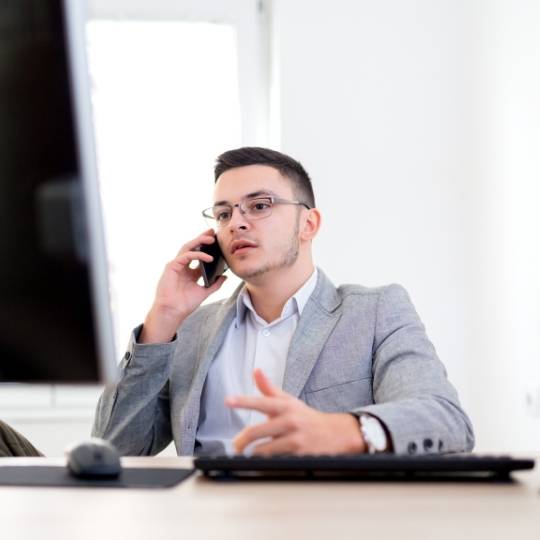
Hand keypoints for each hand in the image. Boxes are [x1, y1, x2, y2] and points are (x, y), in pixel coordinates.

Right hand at [139, 229, 226, 342]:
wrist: (173, 312)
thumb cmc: (185, 304)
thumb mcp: (204, 292)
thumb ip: (215, 284)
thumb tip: (225, 276)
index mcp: (189, 271)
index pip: (199, 255)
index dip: (207, 247)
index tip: (217, 241)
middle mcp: (182, 266)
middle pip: (193, 247)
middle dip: (202, 238)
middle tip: (213, 232)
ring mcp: (176, 265)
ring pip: (187, 247)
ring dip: (199, 241)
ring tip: (211, 239)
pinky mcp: (171, 266)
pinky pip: (185, 256)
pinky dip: (197, 255)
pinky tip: (208, 257)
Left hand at [226, 369, 365, 455]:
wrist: (338, 434)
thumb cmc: (307, 418)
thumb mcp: (289, 401)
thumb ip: (269, 388)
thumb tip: (255, 371)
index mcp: (284, 406)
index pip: (261, 401)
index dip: (243, 401)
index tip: (228, 400)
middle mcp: (289, 420)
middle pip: (256, 431)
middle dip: (241, 441)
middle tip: (235, 446)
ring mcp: (295, 438)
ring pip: (264, 450)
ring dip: (253, 455)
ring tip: (248, 455)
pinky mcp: (301, 455)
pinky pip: (277, 461)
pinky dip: (268, 463)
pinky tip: (265, 464)